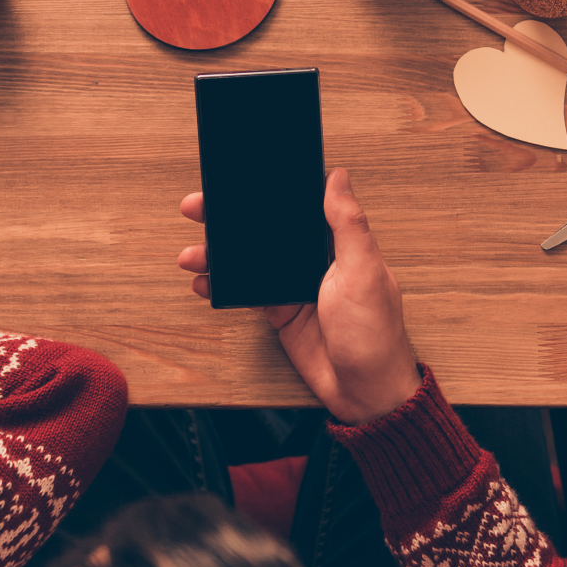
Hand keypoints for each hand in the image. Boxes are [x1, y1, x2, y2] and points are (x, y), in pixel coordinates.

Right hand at [179, 168, 420, 424]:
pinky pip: (247, 292)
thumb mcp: (363, 270)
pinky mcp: (282, 312)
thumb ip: (348, 224)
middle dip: (231, 220)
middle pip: (267, 230)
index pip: (300, 206)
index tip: (236, 179)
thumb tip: (338, 176)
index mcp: (339, 243)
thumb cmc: (375, 333)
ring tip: (191, 253)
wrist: (364, 391)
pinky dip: (223, 287)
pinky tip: (204, 283)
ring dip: (220, 255)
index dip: (270, 191)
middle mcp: (316, 261)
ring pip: (251, 260)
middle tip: (197, 210)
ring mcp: (296, 287)